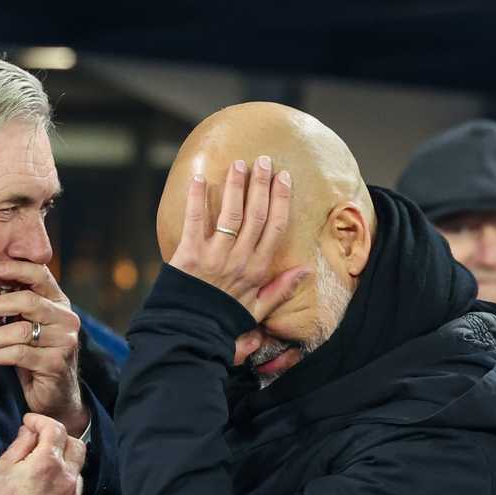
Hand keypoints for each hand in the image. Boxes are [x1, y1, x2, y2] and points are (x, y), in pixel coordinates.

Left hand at [0, 261, 88, 436]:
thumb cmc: (36, 355)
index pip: (41, 276)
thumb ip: (15, 307)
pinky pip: (20, 355)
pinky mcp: (56, 364)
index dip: (18, 269)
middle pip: (29, 301)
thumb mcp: (27, 326)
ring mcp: (64, 342)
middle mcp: (66, 319)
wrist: (56, 395)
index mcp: (59, 303)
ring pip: (21, 331)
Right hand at [0, 414, 86, 494]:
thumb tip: (31, 430)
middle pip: (77, 446)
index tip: (31, 423)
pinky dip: (64, 493)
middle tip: (42, 444)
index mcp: (48, 463)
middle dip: (60, 439)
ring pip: (78, 474)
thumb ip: (21, 443)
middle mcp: (67, 481)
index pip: (56, 429)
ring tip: (43, 476)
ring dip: (64, 468)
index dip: (41, 421)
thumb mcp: (1, 467)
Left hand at [170, 156, 305, 323]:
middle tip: (264, 161)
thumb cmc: (223, 320)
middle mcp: (239, 260)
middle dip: (261, 185)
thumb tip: (306, 270)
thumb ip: (281, 289)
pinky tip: (198, 177)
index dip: (280, 199)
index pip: (275, 227)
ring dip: (235, 185)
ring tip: (239, 164)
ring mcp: (214, 256)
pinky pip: (194, 221)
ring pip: (230, 213)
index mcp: (257, 270)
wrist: (189, 332)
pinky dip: (196, 197)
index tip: (284, 177)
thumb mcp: (258, 309)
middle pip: (255, 215)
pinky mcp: (188, 255)